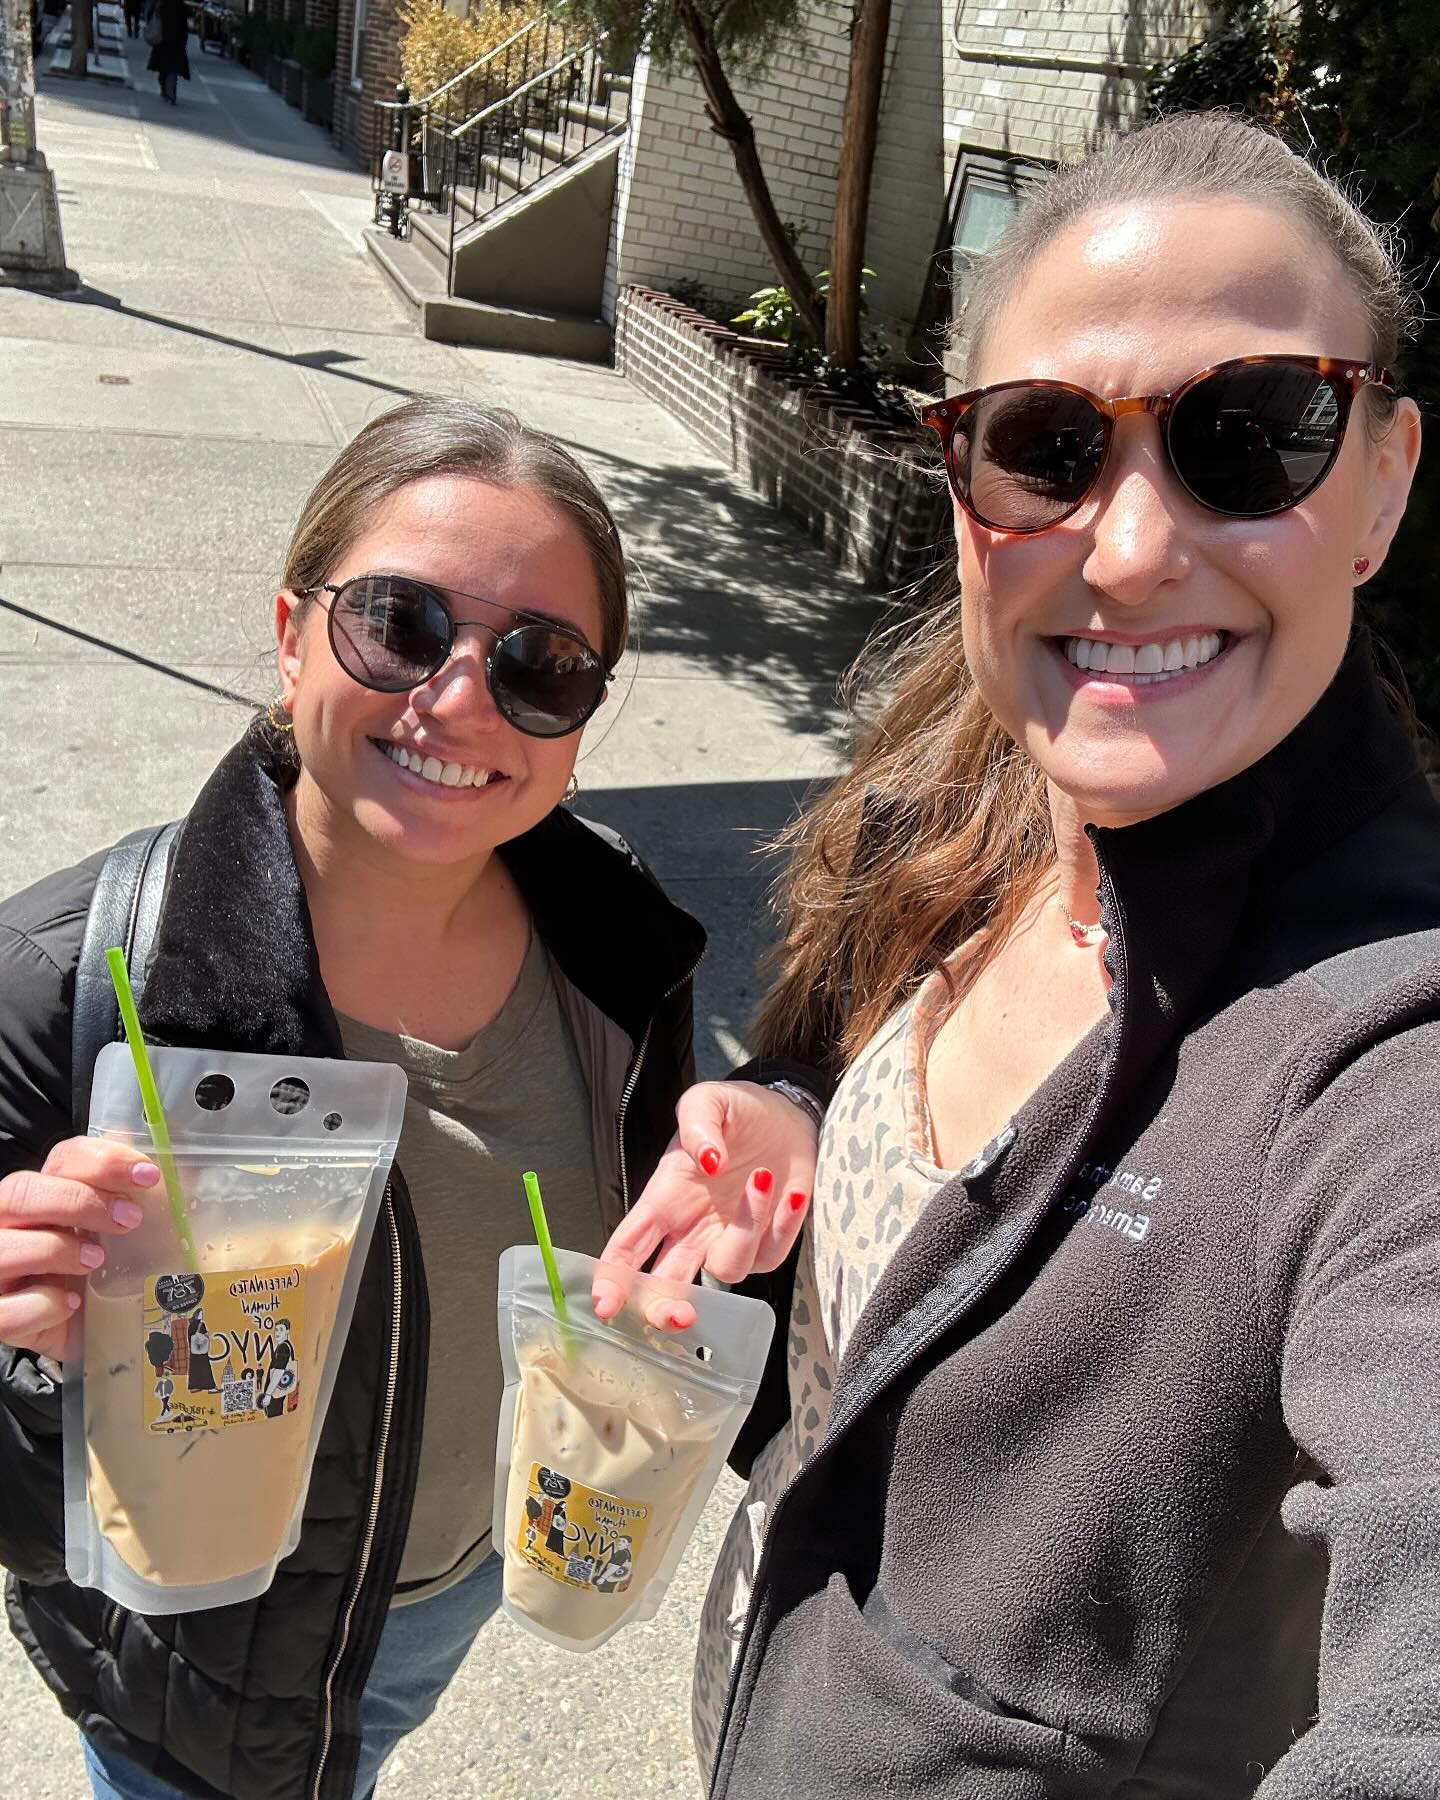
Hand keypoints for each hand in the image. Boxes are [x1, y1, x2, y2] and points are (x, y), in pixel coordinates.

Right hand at [0, 1139, 159, 1359]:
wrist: (115, 1329)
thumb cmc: (121, 1268)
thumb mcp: (137, 1221)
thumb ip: (135, 1182)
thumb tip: (141, 1134)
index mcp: (47, 1195)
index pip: (61, 1159)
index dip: (103, 1162)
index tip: (147, 1177)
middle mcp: (12, 1227)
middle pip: (19, 1192)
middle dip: (78, 1201)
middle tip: (128, 1221)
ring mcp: (0, 1272)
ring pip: (2, 1248)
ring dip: (57, 1250)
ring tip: (97, 1262)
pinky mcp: (2, 1317)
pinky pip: (7, 1310)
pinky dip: (43, 1305)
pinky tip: (71, 1304)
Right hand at [594, 1081, 819, 1329]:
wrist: (788, 1114)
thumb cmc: (739, 1113)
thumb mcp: (708, 1101)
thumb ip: (697, 1124)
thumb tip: (706, 1160)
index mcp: (664, 1201)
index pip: (626, 1249)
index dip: (612, 1281)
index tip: (605, 1307)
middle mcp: (691, 1230)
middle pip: (666, 1286)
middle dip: (664, 1309)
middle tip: (679, 1313)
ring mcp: (728, 1240)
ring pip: (725, 1272)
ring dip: (744, 1231)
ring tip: (761, 1176)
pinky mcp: (768, 1243)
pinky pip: (771, 1254)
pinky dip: (781, 1225)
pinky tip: (790, 1192)